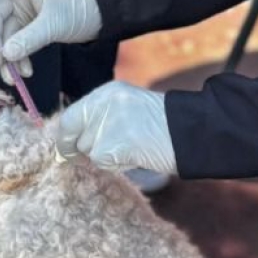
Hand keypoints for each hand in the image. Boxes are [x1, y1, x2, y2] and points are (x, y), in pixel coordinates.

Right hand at [0, 0, 101, 85]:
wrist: (101, 13)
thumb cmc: (80, 6)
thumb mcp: (56, 22)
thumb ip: (31, 38)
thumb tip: (6, 55)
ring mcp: (20, 11)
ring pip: (2, 36)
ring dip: (6, 58)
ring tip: (15, 78)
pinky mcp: (26, 26)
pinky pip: (14, 43)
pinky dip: (18, 58)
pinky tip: (26, 72)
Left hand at [56, 81, 176, 174]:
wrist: (192, 130)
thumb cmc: (164, 124)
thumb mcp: (129, 108)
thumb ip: (103, 118)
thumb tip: (75, 142)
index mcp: (107, 92)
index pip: (71, 115)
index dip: (65, 136)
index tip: (65, 149)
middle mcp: (104, 103)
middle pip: (76, 135)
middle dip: (82, 149)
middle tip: (103, 154)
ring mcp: (108, 123)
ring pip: (89, 151)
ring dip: (105, 157)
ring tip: (132, 149)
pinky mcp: (114, 144)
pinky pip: (103, 162)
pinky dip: (116, 165)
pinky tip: (135, 156)